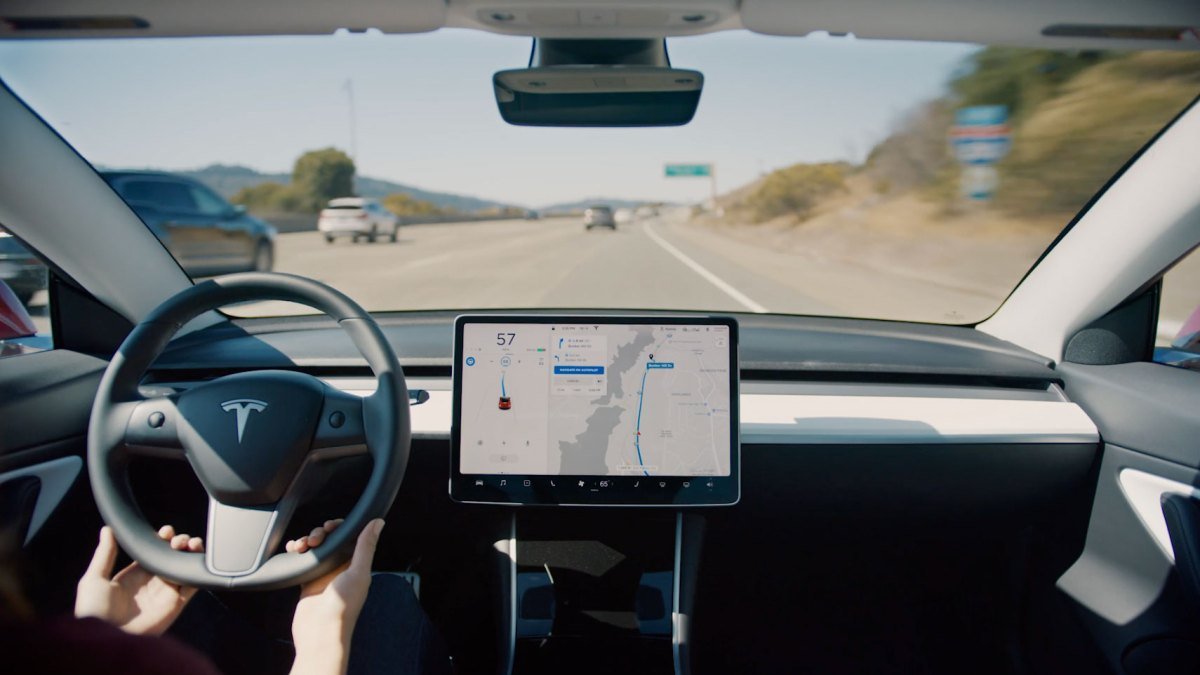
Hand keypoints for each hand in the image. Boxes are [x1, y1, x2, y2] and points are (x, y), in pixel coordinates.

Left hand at [75, 525, 202, 634]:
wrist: (108, 637)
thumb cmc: (95, 610)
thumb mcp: (94, 579)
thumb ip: (104, 553)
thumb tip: (107, 528)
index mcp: (135, 573)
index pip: (154, 551)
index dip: (163, 539)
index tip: (166, 531)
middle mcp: (153, 580)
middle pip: (173, 556)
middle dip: (180, 542)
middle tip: (178, 540)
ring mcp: (166, 591)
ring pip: (186, 566)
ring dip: (192, 552)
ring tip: (191, 543)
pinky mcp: (176, 602)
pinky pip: (193, 584)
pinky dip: (198, 571)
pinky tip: (197, 558)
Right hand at [288, 518, 383, 674]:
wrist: (320, 634)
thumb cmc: (343, 608)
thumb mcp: (358, 573)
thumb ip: (366, 547)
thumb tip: (378, 522)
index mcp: (357, 565)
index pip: (351, 537)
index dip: (341, 528)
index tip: (331, 525)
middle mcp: (341, 568)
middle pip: (331, 540)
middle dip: (321, 533)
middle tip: (315, 539)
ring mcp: (324, 575)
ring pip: (315, 549)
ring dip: (307, 541)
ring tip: (301, 546)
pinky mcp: (308, 582)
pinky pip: (302, 561)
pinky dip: (296, 553)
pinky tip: (292, 550)